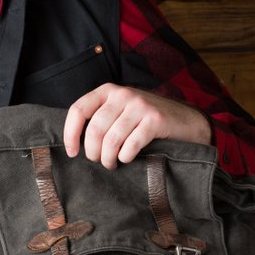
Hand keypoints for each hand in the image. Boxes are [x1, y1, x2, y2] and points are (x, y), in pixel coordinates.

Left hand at [63, 83, 211, 169]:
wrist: (185, 121)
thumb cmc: (144, 121)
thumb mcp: (119, 112)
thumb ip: (98, 119)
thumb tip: (72, 143)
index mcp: (108, 91)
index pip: (78, 110)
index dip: (70, 134)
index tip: (72, 153)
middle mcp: (122, 94)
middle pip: (94, 129)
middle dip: (92, 152)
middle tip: (98, 161)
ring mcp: (140, 105)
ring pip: (111, 140)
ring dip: (108, 158)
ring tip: (111, 164)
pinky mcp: (155, 119)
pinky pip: (130, 145)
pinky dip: (125, 157)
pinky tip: (127, 158)